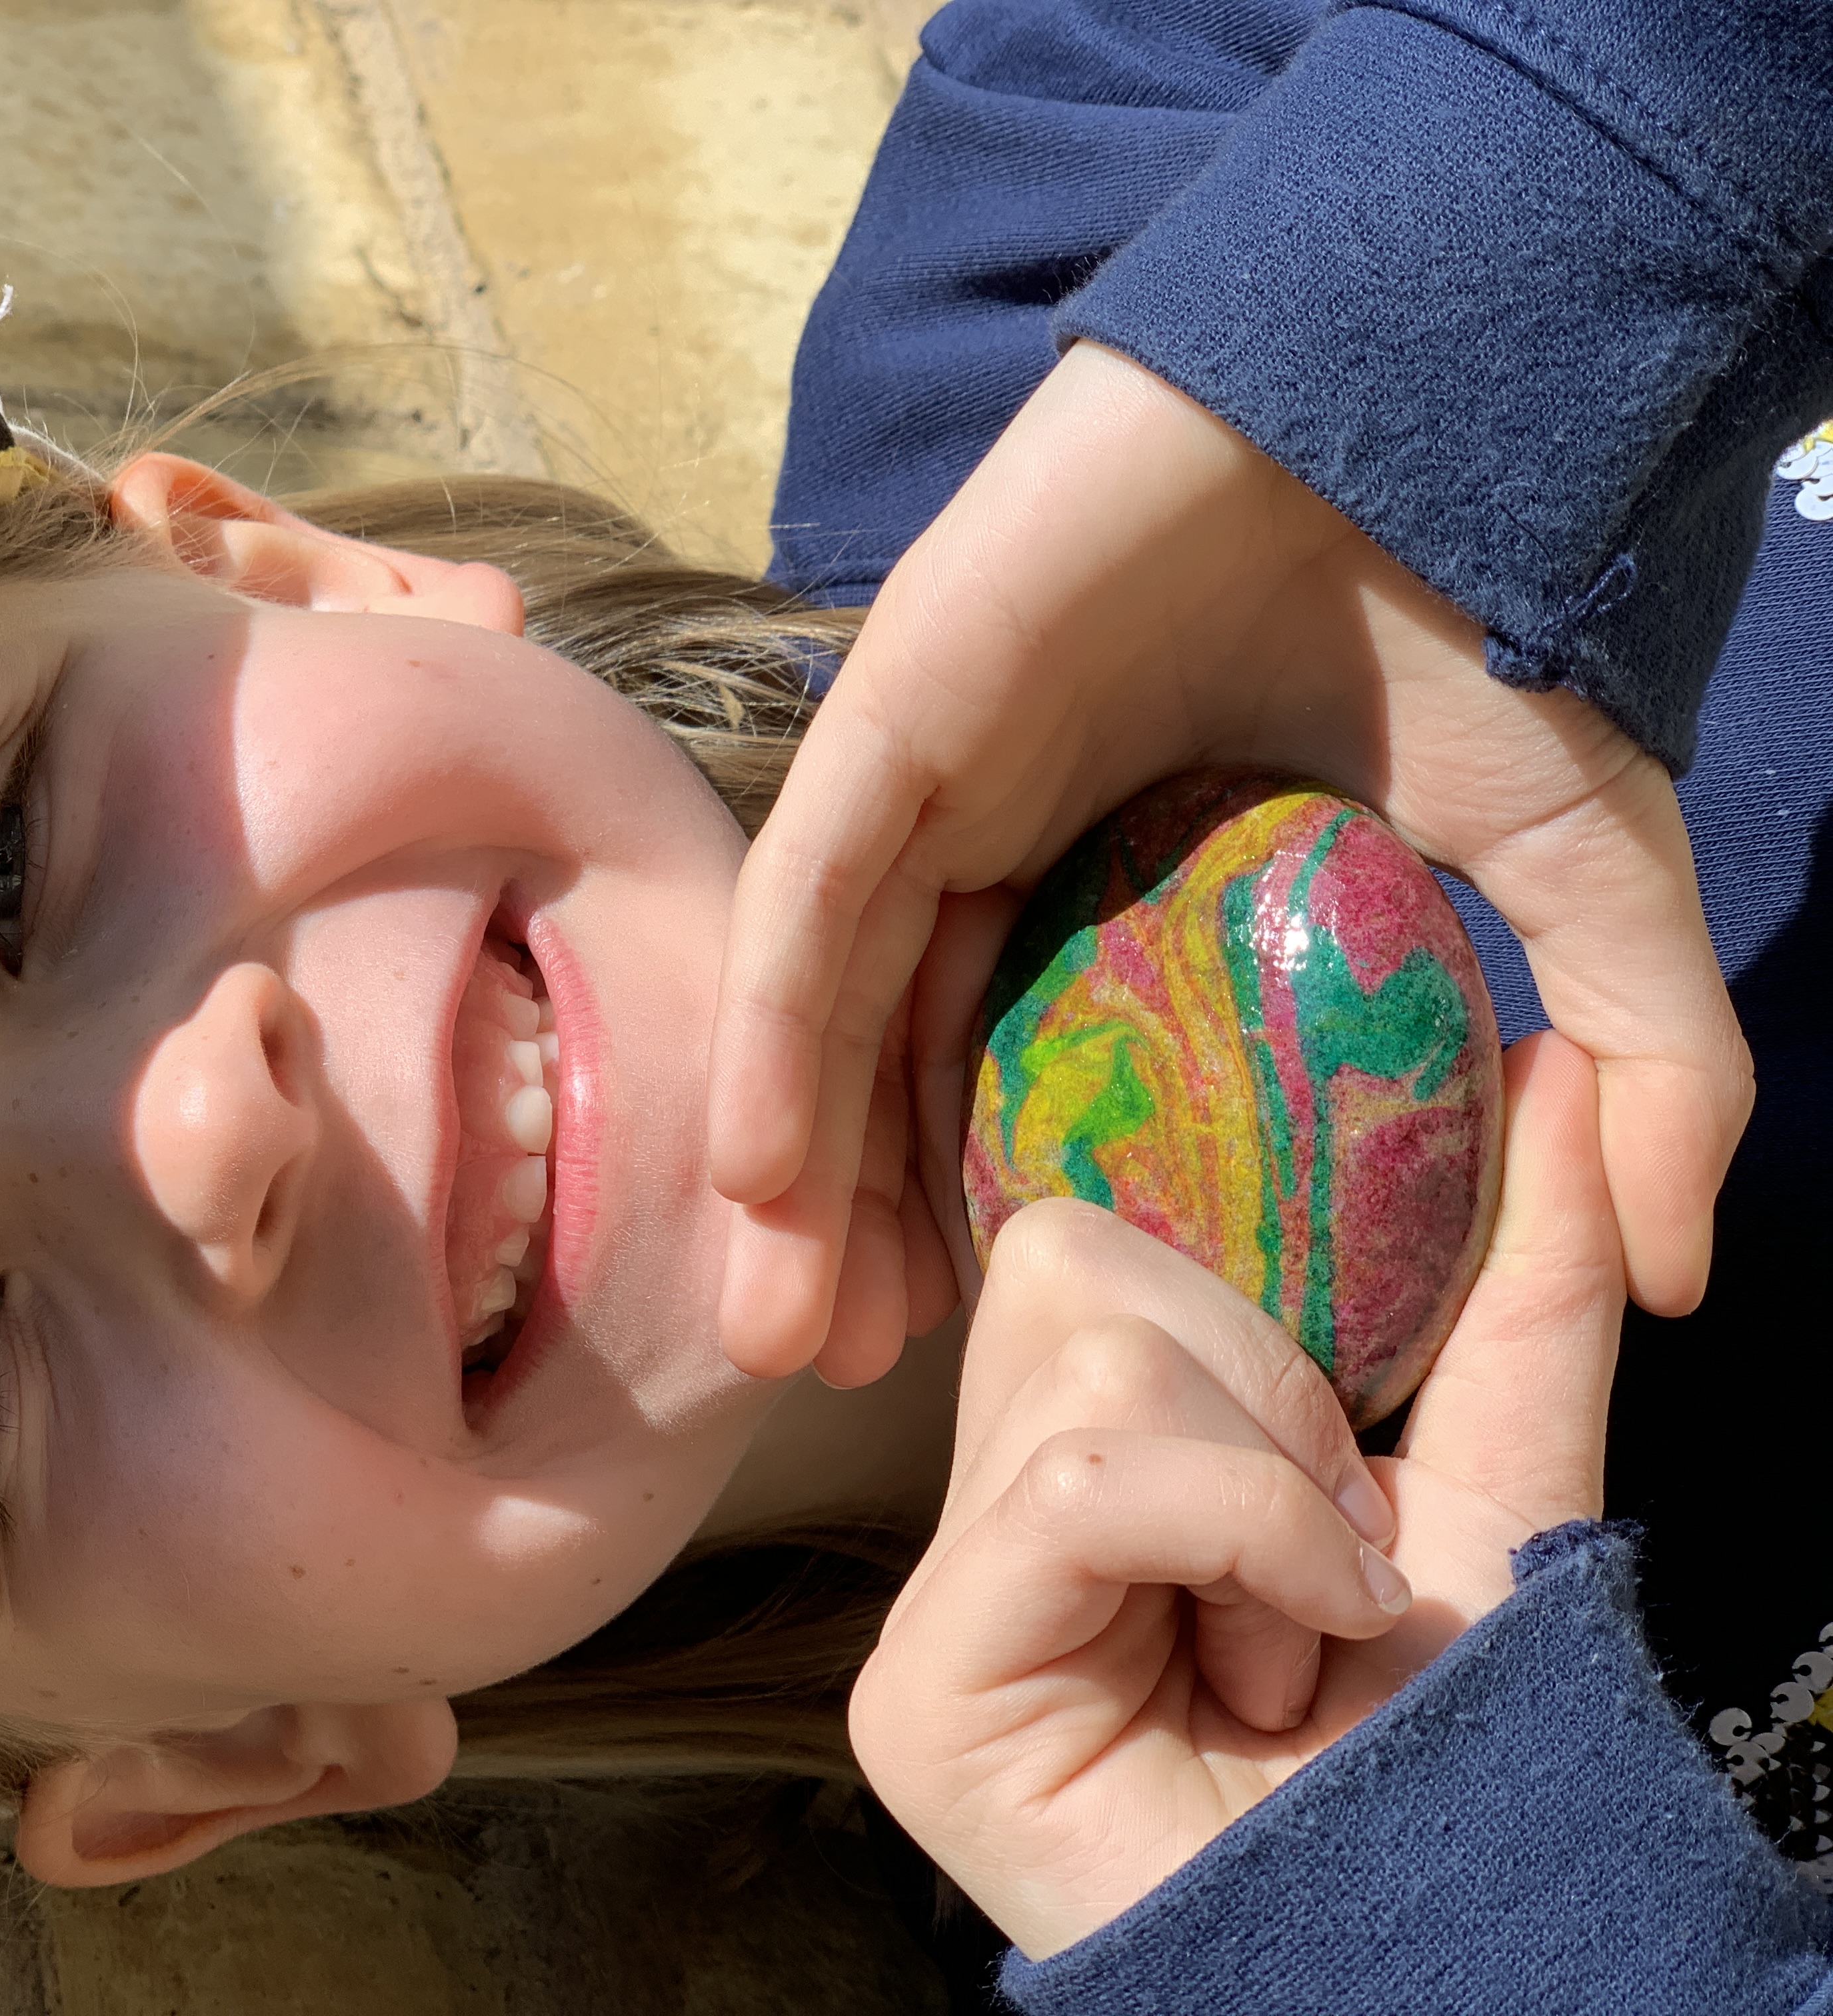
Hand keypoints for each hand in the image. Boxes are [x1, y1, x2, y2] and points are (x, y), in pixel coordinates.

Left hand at [710, 340, 1747, 1383]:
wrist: (1426, 406)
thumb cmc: (1481, 612)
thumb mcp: (1589, 873)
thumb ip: (1640, 1067)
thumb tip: (1675, 1281)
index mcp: (1126, 876)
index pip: (1036, 1072)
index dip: (1006, 1217)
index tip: (989, 1362)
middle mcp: (1008, 833)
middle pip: (903, 1057)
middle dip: (870, 1223)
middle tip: (853, 1381)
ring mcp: (935, 770)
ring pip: (834, 999)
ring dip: (798, 1167)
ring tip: (789, 1333)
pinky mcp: (892, 710)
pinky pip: (813, 898)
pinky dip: (781, 1030)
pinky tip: (762, 1176)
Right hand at [848, 1033, 1625, 1956]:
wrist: (1439, 1969)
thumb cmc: (1455, 1761)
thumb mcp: (1495, 1483)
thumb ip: (1515, 1288)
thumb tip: (1546, 1062)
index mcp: (1073, 1456)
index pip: (1090, 1245)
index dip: (1244, 1316)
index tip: (1341, 1472)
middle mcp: (974, 1514)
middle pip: (1071, 1265)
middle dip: (1261, 1396)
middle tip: (1322, 1565)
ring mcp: (934, 1601)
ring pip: (1085, 1356)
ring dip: (1266, 1499)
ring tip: (1291, 1640)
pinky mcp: (921, 1690)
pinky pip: (1078, 1488)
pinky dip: (1238, 1540)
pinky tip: (1277, 1661)